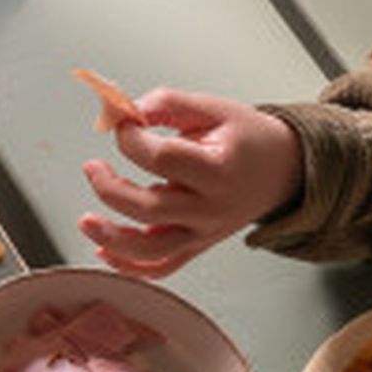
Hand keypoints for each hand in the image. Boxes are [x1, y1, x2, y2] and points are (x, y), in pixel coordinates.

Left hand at [76, 87, 302, 277]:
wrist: (285, 170)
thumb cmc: (249, 139)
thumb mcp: (212, 108)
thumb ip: (166, 104)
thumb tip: (122, 111)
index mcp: (218, 169)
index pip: (163, 158)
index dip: (131, 139)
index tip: (123, 125)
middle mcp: (212, 208)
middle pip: (150, 208)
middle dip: (110, 189)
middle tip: (92, 167)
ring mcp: (206, 233)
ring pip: (152, 248)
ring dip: (112, 239)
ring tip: (85, 221)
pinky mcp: (199, 245)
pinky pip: (164, 266)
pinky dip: (132, 267)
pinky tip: (106, 252)